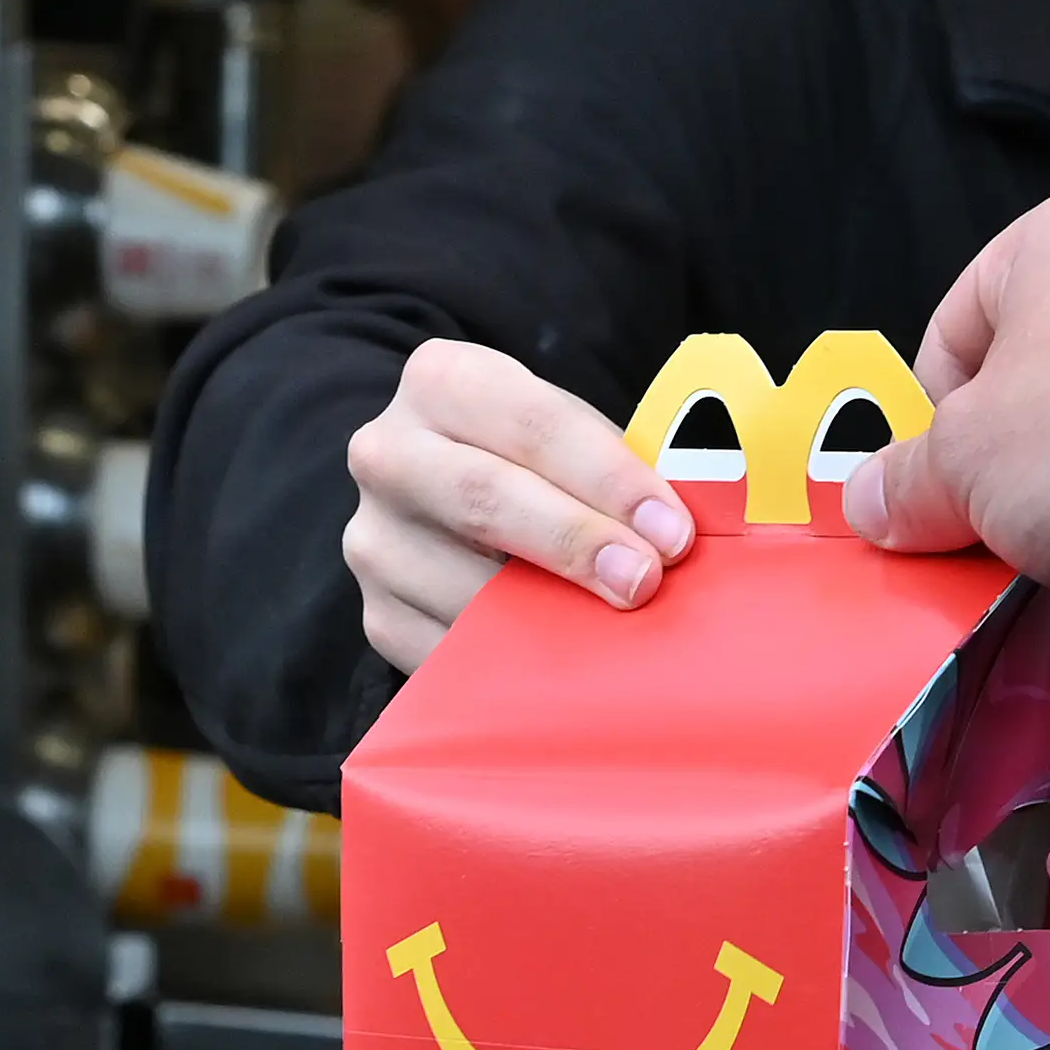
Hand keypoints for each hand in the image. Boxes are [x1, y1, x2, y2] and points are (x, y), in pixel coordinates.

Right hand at [344, 339, 694, 670]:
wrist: (449, 500)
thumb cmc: (535, 465)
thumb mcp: (568, 436)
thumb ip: (616, 470)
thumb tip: (675, 536)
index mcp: (442, 382)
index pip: (532, 424)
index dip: (608, 478)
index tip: (670, 531)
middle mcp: (388, 454)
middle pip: (483, 498)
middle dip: (575, 543)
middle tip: (643, 581)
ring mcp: (374, 540)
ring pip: (464, 588)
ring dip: (549, 617)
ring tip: (616, 630)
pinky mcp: (377, 614)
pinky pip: (450, 652)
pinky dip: (515, 664)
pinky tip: (566, 667)